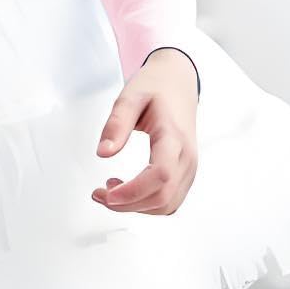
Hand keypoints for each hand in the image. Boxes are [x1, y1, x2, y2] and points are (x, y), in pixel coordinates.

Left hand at [91, 48, 198, 215]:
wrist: (178, 81)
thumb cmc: (156, 86)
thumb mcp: (130, 96)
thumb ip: (116, 124)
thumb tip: (103, 153)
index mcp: (173, 135)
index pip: (161, 174)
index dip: (134, 191)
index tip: (108, 193)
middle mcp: (187, 156)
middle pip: (163, 197)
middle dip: (128, 204)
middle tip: (100, 194)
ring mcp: (189, 167)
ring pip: (167, 204)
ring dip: (137, 207)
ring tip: (110, 191)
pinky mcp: (185, 172)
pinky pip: (170, 200)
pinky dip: (148, 204)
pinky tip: (128, 191)